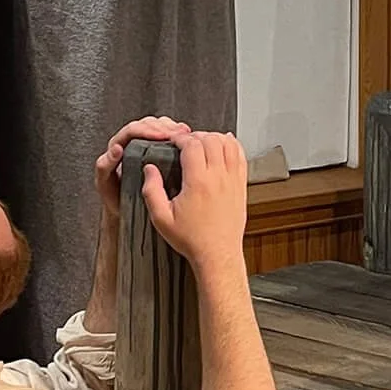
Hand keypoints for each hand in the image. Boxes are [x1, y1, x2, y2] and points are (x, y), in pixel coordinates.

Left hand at [94, 117, 191, 219]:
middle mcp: (130, 142)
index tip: (163, 136)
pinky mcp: (155, 149)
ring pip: (158, 126)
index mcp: (117, 146)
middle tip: (178, 134)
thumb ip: (105, 167)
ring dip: (172, 127)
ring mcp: (143, 144)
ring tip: (184, 134)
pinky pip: (165, 134)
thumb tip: (116, 148)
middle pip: (147, 124)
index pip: (132, 130)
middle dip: (164, 127)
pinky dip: (176, 133)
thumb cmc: (114, 197)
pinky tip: (185, 137)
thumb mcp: (105, 184)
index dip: (148, 130)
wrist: (124, 208)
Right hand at [141, 132, 248, 270]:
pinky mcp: (240, 186)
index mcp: (198, 182)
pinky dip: (233, 145)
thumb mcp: (161, 218)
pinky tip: (224, 144)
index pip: (192, 145)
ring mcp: (232, 180)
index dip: (180, 138)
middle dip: (196, 135)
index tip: (173, 141)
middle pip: (211, 139)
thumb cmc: (191, 239)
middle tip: (185, 142)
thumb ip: (152, 191)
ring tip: (202, 142)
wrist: (217, 254)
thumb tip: (149, 169)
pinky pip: (241, 156)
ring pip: (228, 144)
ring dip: (214, 137)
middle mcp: (218, 178)